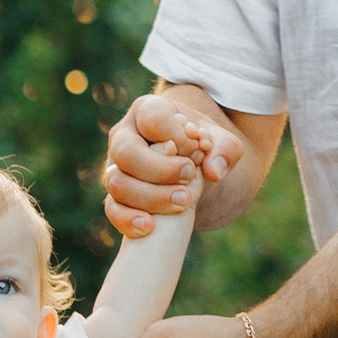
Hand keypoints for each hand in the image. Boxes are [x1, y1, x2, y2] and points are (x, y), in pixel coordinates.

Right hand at [104, 95, 242, 238]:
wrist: (188, 161)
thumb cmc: (202, 145)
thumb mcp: (222, 141)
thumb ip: (225, 151)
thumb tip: (213, 171)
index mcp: (147, 110)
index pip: (154, 120)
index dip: (179, 138)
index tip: (200, 149)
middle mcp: (123, 135)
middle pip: (128, 153)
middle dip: (161, 170)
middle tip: (190, 176)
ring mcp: (115, 165)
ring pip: (118, 183)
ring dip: (151, 197)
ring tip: (183, 203)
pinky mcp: (115, 193)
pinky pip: (112, 208)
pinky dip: (128, 219)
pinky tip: (149, 227)